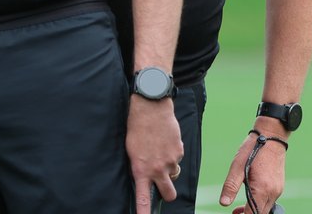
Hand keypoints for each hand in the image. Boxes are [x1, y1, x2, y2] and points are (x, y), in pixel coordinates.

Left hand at [126, 95, 182, 212]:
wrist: (151, 108)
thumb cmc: (137, 128)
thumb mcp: (132, 151)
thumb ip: (140, 167)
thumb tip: (146, 178)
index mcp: (141, 170)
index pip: (143, 198)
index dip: (144, 212)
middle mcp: (158, 169)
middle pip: (169, 194)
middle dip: (168, 193)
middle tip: (163, 186)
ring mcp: (171, 161)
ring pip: (174, 175)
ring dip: (169, 170)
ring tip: (160, 153)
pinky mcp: (179, 151)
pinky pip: (177, 159)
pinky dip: (173, 154)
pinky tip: (165, 142)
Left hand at [220, 128, 286, 212]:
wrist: (272, 136)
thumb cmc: (253, 149)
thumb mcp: (238, 166)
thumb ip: (231, 186)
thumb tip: (223, 203)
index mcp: (262, 189)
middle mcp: (273, 192)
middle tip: (234, 212)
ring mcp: (278, 190)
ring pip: (265, 210)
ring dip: (253, 211)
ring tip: (238, 208)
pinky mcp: (279, 187)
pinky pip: (269, 202)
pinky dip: (259, 204)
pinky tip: (250, 197)